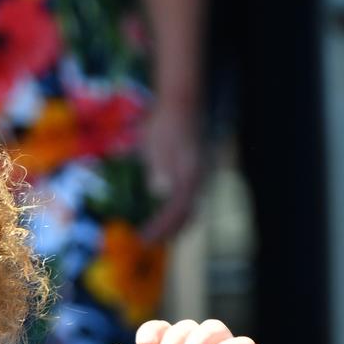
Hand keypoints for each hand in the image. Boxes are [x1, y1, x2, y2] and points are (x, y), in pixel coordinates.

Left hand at [137, 101, 201, 242]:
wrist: (182, 102)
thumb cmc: (165, 123)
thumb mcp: (156, 145)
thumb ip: (159, 168)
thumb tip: (159, 190)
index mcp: (189, 175)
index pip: (176, 212)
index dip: (160, 229)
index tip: (143, 239)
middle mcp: (199, 179)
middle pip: (187, 215)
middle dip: (168, 232)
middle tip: (148, 241)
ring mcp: (201, 175)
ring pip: (191, 208)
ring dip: (173, 223)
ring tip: (156, 232)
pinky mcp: (197, 170)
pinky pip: (189, 197)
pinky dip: (177, 210)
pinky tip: (165, 210)